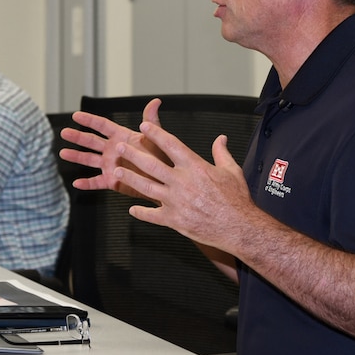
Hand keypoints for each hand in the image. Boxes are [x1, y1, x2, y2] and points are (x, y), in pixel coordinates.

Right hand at [59, 99, 165, 198]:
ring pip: (89, 160)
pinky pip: (96, 182)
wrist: (165, 179)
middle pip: (91, 141)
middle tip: (64, 132)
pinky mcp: (112, 181)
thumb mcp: (155, 138)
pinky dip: (87, 184)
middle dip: (77, 137)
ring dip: (76, 156)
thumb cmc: (161, 158)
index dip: (89, 120)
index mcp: (121, 137)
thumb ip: (151, 121)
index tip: (76, 115)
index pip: (102, 126)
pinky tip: (76, 183)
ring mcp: (111, 165)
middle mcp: (113, 150)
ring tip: (63, 153)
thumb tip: (155, 101)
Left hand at [109, 121, 257, 252]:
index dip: (155, 134)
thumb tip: (221, 138)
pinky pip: (152, 215)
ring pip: (146, 187)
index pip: (170, 145)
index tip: (143, 127)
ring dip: (129, 178)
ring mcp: (175, 201)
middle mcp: (181, 182)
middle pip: (151, 165)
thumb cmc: (237, 200)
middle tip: (119, 147)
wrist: (239, 227)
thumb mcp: (232, 171)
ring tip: (116, 171)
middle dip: (133, 154)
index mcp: (195, 167)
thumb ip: (221, 153)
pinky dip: (141, 212)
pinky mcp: (174, 220)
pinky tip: (132, 209)